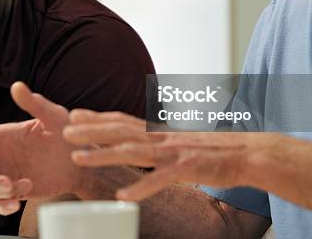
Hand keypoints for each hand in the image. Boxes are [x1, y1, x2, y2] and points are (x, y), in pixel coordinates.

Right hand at [0, 82, 85, 214]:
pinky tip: (18, 202)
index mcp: (4, 135)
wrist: (81, 162)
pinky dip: (2, 206)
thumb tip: (18, 86)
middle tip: (7, 183)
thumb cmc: (68, 134)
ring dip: (1, 193)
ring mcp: (7, 174)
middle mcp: (1, 155)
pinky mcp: (15, 192)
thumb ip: (35, 103)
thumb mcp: (54, 117)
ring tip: (26, 186)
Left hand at [63, 109, 273, 200]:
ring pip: (131, 152)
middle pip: (120, 131)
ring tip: (78, 158)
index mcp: (159, 131)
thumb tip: (140, 140)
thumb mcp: (179, 140)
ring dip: (103, 155)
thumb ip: (158, 139)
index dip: (97, 117)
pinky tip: (123, 197)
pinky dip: (141, 188)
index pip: (122, 120)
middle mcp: (161, 137)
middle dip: (90, 131)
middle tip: (64, 130)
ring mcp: (173, 152)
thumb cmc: (212, 149)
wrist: (247, 153)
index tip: (74, 114)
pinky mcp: (186, 169)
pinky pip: (159, 180)